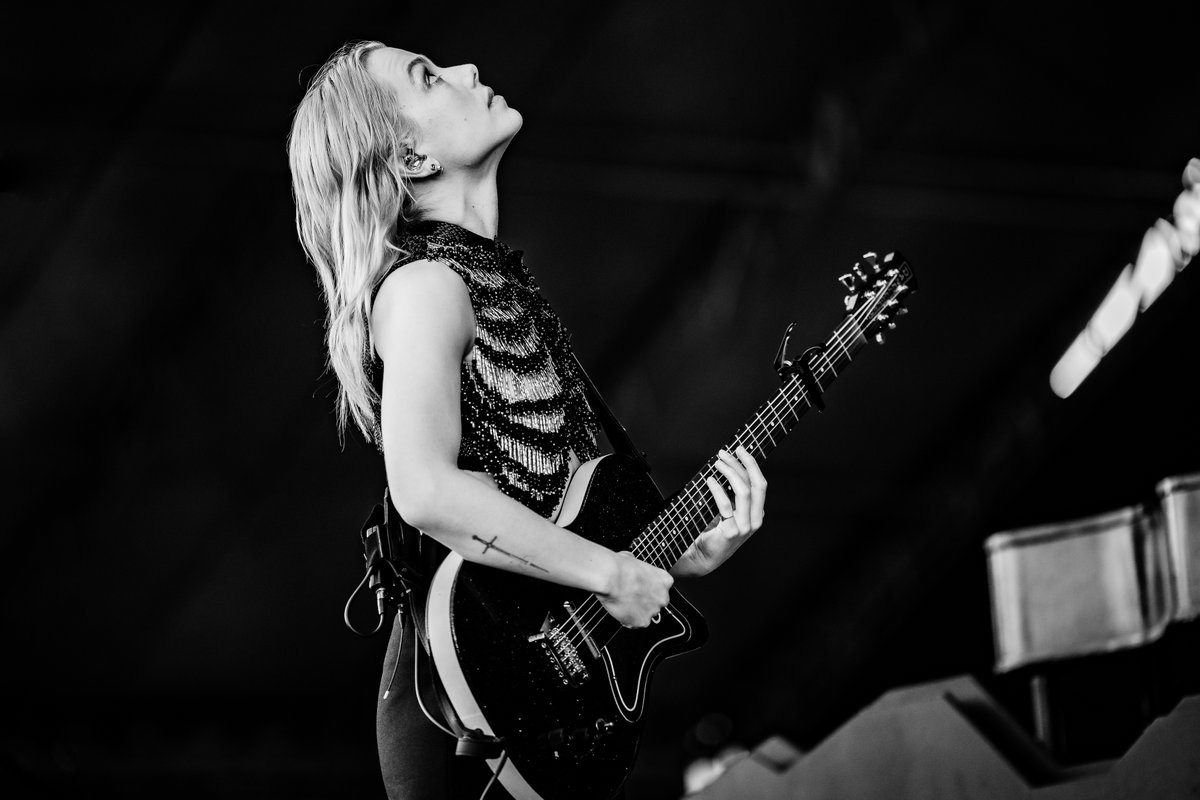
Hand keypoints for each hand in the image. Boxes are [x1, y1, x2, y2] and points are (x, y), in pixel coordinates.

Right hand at [597, 551, 672, 627]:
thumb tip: (630, 563)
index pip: (662, 588)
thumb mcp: (632, 559)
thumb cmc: (620, 567)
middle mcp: (662, 597)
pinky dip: (628, 620)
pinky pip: (635, 624)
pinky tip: (620, 610)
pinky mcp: (642, 622)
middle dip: (645, 602)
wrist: (611, 578)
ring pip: (646, 614)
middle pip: (656, 603)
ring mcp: (653, 611)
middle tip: (631, 596)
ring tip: (623, 603)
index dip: (649, 588)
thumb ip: (637, 567)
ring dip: (636, 611)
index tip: (641, 587)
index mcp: (664, 580)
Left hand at [676, 445, 766, 576]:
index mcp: (757, 513)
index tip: (740, 450)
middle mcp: (754, 520)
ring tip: (717, 463)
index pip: (760, 484)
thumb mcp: (728, 511)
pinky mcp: (730, 532)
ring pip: (743, 491)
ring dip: (729, 472)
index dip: (751, 464)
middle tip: (725, 453)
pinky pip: (725, 505)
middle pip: (756, 485)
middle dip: (742, 464)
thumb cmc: (713, 532)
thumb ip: (732, 495)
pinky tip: (709, 481)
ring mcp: (744, 527)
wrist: (702, 556)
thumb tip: (727, 466)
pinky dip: (717, 489)